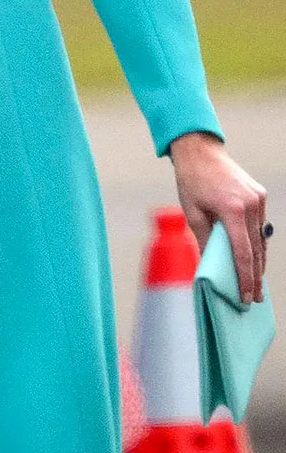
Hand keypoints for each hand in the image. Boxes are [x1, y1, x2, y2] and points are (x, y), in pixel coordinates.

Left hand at [170, 131, 268, 302]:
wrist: (201, 153)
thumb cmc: (191, 184)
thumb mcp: (193, 215)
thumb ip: (206, 242)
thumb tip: (212, 268)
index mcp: (232, 210)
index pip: (243, 253)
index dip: (245, 278)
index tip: (246, 297)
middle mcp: (250, 205)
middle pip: (256, 250)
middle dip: (255, 277)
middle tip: (254, 299)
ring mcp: (258, 199)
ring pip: (261, 239)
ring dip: (258, 262)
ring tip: (255, 284)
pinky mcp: (260, 195)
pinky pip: (260, 226)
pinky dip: (256, 243)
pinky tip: (254, 259)